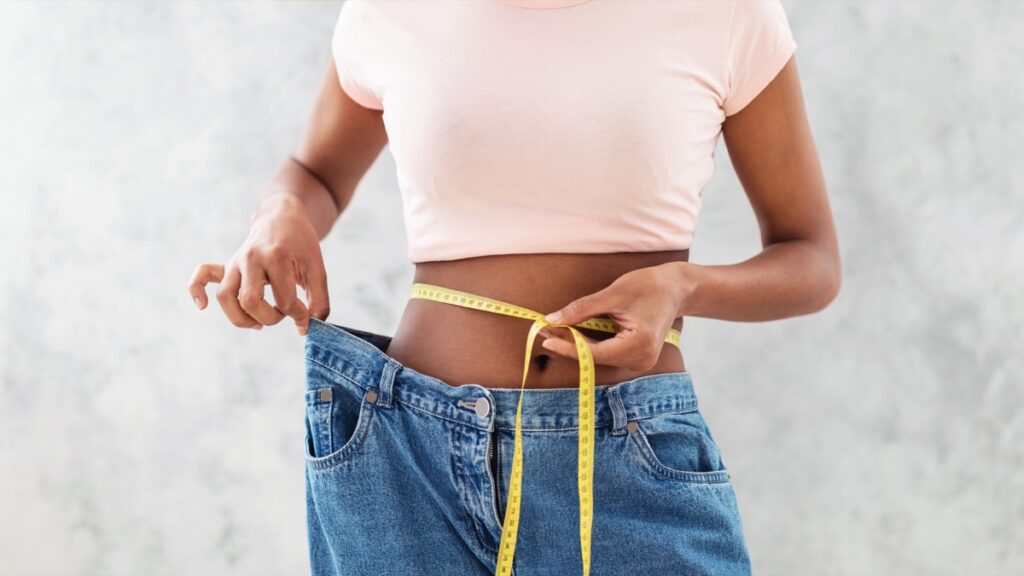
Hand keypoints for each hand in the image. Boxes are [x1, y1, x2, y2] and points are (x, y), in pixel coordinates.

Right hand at [188, 194, 329, 335]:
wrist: (283, 216)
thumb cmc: (302, 244)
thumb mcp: (318, 269)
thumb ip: (319, 300)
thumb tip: (306, 329)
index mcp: (277, 257)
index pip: (284, 300)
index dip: (298, 315)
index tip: (305, 316)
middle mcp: (251, 258)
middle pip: (250, 301)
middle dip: (270, 318)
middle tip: (282, 314)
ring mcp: (236, 261)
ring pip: (225, 296)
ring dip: (241, 317)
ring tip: (258, 324)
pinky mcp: (227, 264)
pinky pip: (203, 275)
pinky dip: (197, 290)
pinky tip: (202, 306)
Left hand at [539, 263, 691, 370]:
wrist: (676, 288)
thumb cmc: (648, 286)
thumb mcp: (613, 294)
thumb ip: (582, 309)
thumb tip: (553, 319)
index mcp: (639, 345)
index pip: (594, 353)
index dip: (567, 347)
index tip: (544, 338)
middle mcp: (642, 359)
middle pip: (595, 358)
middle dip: (569, 344)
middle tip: (543, 329)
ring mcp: (641, 361)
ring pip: (600, 357)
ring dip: (578, 344)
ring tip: (555, 330)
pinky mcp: (638, 357)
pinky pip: (608, 353)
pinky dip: (591, 344)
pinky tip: (575, 333)